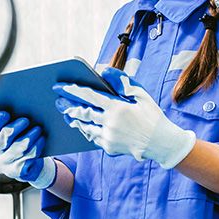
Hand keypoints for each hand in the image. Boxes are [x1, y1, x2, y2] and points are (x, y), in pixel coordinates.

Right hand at [0, 111, 56, 188]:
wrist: (24, 168)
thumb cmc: (13, 145)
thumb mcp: (4, 134)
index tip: (7, 113)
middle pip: (4, 136)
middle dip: (16, 127)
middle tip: (26, 120)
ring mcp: (5, 163)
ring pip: (19, 147)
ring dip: (30, 136)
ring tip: (38, 129)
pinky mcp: (18, 171)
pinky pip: (30, 157)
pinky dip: (37, 147)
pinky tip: (41, 140)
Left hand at [53, 67, 195, 168]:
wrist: (161, 144)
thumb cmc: (152, 116)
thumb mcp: (141, 94)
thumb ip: (121, 81)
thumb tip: (103, 70)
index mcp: (117, 108)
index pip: (89, 96)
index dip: (71, 90)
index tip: (58, 86)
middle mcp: (110, 123)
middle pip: (82, 112)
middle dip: (67, 105)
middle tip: (57, 100)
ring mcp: (108, 137)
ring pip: (84, 127)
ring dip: (73, 119)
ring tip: (66, 113)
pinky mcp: (109, 148)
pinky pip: (92, 137)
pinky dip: (85, 130)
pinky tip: (81, 125)